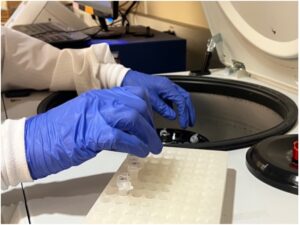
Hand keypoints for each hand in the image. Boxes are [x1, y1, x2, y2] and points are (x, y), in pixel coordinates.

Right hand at [25, 87, 161, 178]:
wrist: (35, 141)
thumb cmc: (59, 132)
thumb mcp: (87, 117)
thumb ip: (108, 118)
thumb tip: (129, 130)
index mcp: (99, 96)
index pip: (134, 94)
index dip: (147, 110)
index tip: (149, 124)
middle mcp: (100, 101)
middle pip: (138, 105)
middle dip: (150, 124)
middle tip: (154, 139)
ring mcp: (97, 115)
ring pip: (134, 118)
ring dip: (147, 136)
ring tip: (152, 148)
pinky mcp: (93, 133)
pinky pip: (123, 137)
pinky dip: (136, 146)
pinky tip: (140, 152)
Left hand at [122, 70, 195, 127]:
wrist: (127, 78)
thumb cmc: (137, 85)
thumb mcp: (150, 99)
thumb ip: (162, 108)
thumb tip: (172, 116)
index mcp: (167, 87)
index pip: (182, 101)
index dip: (184, 114)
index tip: (183, 123)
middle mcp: (169, 85)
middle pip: (186, 98)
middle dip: (190, 111)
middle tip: (190, 122)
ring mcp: (167, 87)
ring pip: (182, 97)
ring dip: (185, 108)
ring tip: (186, 119)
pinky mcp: (163, 89)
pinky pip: (175, 97)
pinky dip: (178, 105)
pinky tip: (175, 113)